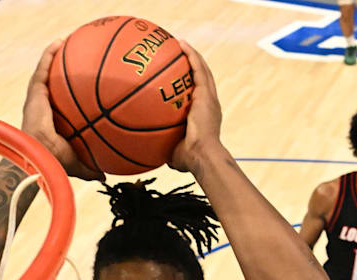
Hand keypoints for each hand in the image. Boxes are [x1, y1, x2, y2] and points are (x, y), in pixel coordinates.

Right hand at [21, 41, 104, 181]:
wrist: (39, 157)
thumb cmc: (55, 163)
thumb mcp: (78, 164)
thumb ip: (91, 167)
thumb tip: (104, 175)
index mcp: (53, 121)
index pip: (63, 104)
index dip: (71, 94)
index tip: (83, 85)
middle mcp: (45, 107)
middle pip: (54, 85)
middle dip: (63, 70)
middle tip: (77, 57)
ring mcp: (38, 99)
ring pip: (46, 73)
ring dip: (54, 56)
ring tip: (65, 40)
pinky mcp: (34, 93)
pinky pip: (42, 69)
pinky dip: (49, 55)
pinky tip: (58, 42)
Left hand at [168, 40, 223, 173]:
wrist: (202, 157)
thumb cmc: (188, 160)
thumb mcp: (173, 152)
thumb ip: (164, 147)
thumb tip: (147, 152)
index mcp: (205, 116)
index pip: (199, 95)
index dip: (192, 84)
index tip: (181, 76)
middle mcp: (209, 104)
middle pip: (202, 78)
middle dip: (193, 64)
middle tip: (179, 53)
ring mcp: (209, 97)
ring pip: (202, 70)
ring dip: (192, 55)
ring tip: (180, 43)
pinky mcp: (205, 94)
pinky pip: (198, 69)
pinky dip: (191, 55)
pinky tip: (181, 44)